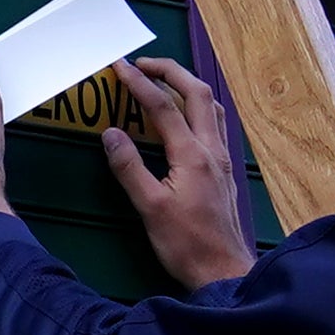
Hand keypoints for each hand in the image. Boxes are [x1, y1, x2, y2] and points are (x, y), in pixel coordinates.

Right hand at [95, 54, 252, 290]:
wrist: (224, 270)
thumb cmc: (185, 244)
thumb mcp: (149, 208)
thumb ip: (129, 167)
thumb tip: (110, 133)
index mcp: (192, 155)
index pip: (163, 107)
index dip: (138, 83)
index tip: (118, 67)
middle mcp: (212, 149)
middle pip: (197, 93)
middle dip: (170, 71)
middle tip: (142, 64)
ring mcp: (222, 159)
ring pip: (211, 106)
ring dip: (188, 85)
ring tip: (163, 81)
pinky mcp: (224, 170)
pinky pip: (215, 124)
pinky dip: (199, 107)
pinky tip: (188, 116)